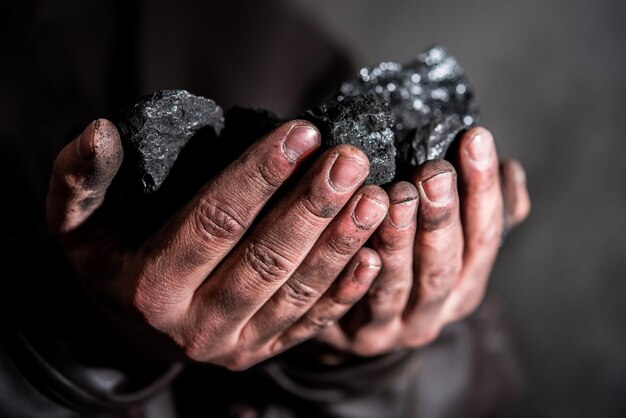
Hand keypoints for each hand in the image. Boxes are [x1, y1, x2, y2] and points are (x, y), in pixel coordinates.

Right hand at [46, 118, 389, 369]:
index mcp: (152, 287)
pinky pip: (309, 325)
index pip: (215, 222)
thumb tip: (100, 132)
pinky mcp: (263, 352)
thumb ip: (79, 181)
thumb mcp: (76, 226)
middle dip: (313, 206)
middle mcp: (196, 325)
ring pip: (297, 291)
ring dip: (341, 244)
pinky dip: (344, 292)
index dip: (260, 176)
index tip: (301, 134)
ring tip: (375, 197)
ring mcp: (236, 345)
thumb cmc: (110, 265)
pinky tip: (374, 256)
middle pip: (266, 258)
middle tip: (351, 159)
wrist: (131, 328)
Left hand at [315, 127, 529, 355]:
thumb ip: (479, 209)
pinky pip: (362, 306)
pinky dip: (364, 278)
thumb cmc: (407, 264)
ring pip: (404, 284)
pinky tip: (362, 249)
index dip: (483, 188)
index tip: (474, 139)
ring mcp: (402, 327)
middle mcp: (441, 308)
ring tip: (396, 197)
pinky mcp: (364, 337)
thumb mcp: (450, 239)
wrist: (358, 321)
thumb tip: (510, 171)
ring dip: (402, 241)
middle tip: (434, 171)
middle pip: (446, 262)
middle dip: (443, 216)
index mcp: (469, 281)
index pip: (486, 234)